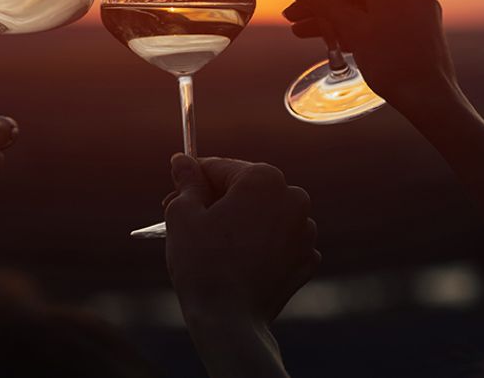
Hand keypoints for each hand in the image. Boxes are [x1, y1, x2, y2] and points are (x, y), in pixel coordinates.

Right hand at [164, 155, 319, 327]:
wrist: (230, 322)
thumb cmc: (202, 263)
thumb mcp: (183, 214)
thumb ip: (187, 181)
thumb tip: (182, 161)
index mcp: (264, 178)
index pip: (221, 168)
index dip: (193, 180)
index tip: (175, 192)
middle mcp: (293, 198)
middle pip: (246, 189)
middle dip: (217, 201)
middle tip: (188, 219)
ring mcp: (305, 231)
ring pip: (264, 215)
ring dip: (241, 222)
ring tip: (213, 244)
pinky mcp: (307, 259)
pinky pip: (280, 241)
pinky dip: (261, 245)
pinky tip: (238, 260)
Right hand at [282, 0, 459, 118]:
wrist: (428, 96)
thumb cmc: (392, 63)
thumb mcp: (353, 30)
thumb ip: (324, 4)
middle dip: (321, 5)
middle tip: (292, 15)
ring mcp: (416, 1)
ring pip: (365, 4)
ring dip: (335, 17)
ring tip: (303, 30)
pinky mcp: (419, 19)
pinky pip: (380, 14)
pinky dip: (357, 24)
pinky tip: (332, 37)